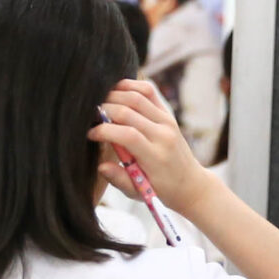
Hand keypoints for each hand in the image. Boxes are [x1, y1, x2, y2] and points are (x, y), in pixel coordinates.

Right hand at [89, 81, 215, 216]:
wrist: (190, 183)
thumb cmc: (160, 190)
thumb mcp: (139, 193)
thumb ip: (119, 179)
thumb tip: (100, 165)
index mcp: (156, 156)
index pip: (128, 135)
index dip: (104, 131)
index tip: (90, 135)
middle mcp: (163, 134)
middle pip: (129, 112)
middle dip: (104, 111)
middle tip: (89, 117)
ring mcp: (167, 121)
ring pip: (137, 97)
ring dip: (113, 96)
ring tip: (98, 104)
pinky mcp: (167, 114)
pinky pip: (148, 91)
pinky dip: (130, 86)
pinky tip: (115, 91)